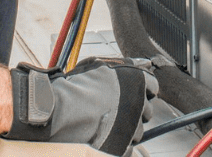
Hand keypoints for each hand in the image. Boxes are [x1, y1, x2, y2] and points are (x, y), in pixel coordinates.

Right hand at [4, 57, 157, 154]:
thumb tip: (145, 63)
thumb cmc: (77, 86)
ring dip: (127, 128)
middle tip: (114, 108)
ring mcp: (131, 129)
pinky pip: (130, 150)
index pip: (153, 86)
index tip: (131, 92)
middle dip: (135, 109)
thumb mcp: (102, 65)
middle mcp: (139, 105)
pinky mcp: (122, 149)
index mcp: (137, 82)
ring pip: (138, 131)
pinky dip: (121, 146)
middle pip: (146, 110)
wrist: (58, 112)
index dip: (142, 89)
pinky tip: (106, 137)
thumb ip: (128, 64)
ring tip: (106, 122)